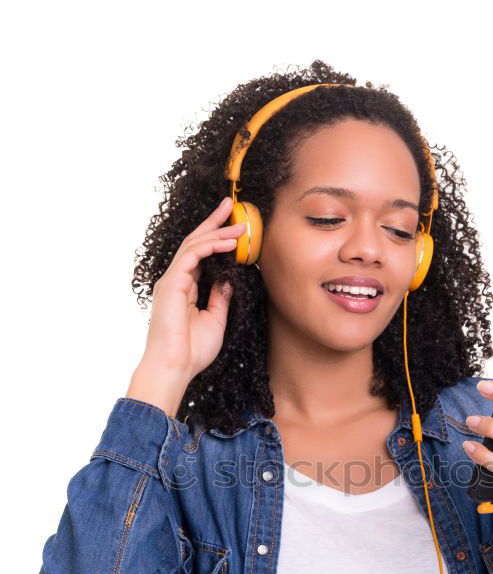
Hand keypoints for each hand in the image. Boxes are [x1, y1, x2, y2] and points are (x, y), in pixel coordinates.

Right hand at [140, 196, 245, 380]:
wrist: (175, 367)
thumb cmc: (192, 352)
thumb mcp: (215, 320)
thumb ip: (220, 297)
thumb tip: (229, 278)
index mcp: (184, 288)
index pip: (200, 255)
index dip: (216, 238)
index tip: (234, 227)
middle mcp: (176, 280)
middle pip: (195, 242)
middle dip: (213, 222)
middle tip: (231, 205)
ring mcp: (172, 280)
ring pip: (194, 244)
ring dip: (218, 232)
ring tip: (239, 224)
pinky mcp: (172, 283)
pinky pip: (192, 255)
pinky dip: (211, 245)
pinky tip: (230, 242)